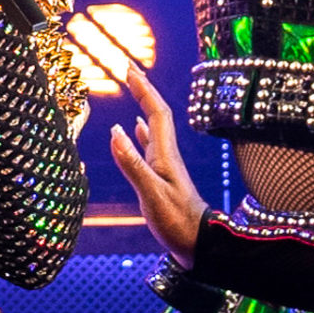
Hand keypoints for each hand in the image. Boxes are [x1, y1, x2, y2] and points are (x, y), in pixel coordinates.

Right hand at [109, 65, 207, 264]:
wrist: (198, 244)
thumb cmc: (176, 223)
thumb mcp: (151, 194)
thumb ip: (132, 164)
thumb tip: (115, 131)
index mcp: (164, 155)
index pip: (155, 112)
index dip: (143, 89)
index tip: (128, 68)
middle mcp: (166, 155)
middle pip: (156, 113)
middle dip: (143, 89)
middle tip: (128, 68)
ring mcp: (164, 165)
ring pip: (153, 126)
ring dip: (141, 105)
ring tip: (132, 89)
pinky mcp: (161, 176)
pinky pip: (149, 145)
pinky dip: (140, 131)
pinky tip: (134, 129)